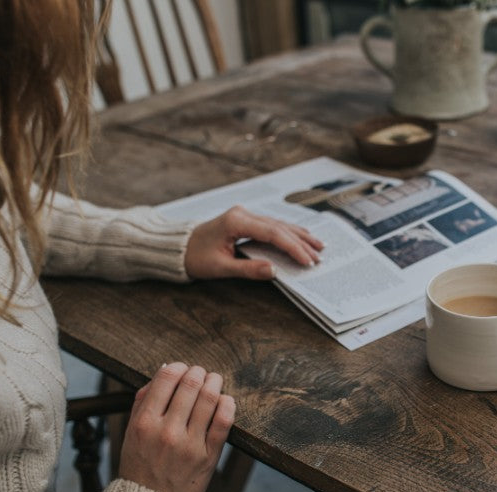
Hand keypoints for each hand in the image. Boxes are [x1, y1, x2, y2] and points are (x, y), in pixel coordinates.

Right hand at [119, 362, 235, 491]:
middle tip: (201, 374)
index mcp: (144, 423)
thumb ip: (143, 402)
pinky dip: (228, 404)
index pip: (166, 378)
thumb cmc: (139, 468)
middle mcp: (166, 431)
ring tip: (214, 381)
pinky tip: (225, 400)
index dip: (179, 367)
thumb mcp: (130, 434)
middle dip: (199, 372)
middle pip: (191, 384)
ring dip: (215, 383)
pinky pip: (224, 421)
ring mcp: (189, 444)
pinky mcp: (208, 456)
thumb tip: (163, 371)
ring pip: (210, 398)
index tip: (183, 368)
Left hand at [184, 206, 323, 279]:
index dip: (293, 247)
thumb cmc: (195, 257)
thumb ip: (248, 269)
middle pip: (279, 227)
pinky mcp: (246, 220)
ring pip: (279, 224)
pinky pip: (272, 226)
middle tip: (319, 257)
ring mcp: (245, 215)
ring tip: (318, 246)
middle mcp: (243, 214)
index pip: (273, 233)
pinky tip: (302, 236)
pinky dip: (289, 233)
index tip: (307, 260)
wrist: (178, 247)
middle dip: (301, 243)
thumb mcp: (220, 268)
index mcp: (236, 221)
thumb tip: (274, 271)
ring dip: (299, 236)